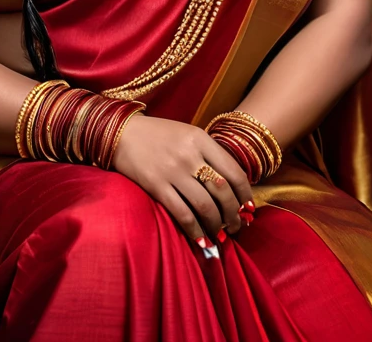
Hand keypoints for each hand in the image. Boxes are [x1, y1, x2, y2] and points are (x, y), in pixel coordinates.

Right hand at [111, 113, 253, 245]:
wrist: (122, 133)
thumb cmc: (159, 135)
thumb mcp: (187, 134)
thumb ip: (208, 154)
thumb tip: (230, 186)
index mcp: (200, 138)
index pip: (233, 170)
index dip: (245, 194)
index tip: (249, 208)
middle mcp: (189, 154)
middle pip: (222, 191)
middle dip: (233, 214)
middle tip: (236, 227)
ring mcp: (172, 171)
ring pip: (205, 206)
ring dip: (217, 225)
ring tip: (221, 235)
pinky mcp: (156, 186)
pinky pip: (182, 214)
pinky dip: (195, 231)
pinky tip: (201, 239)